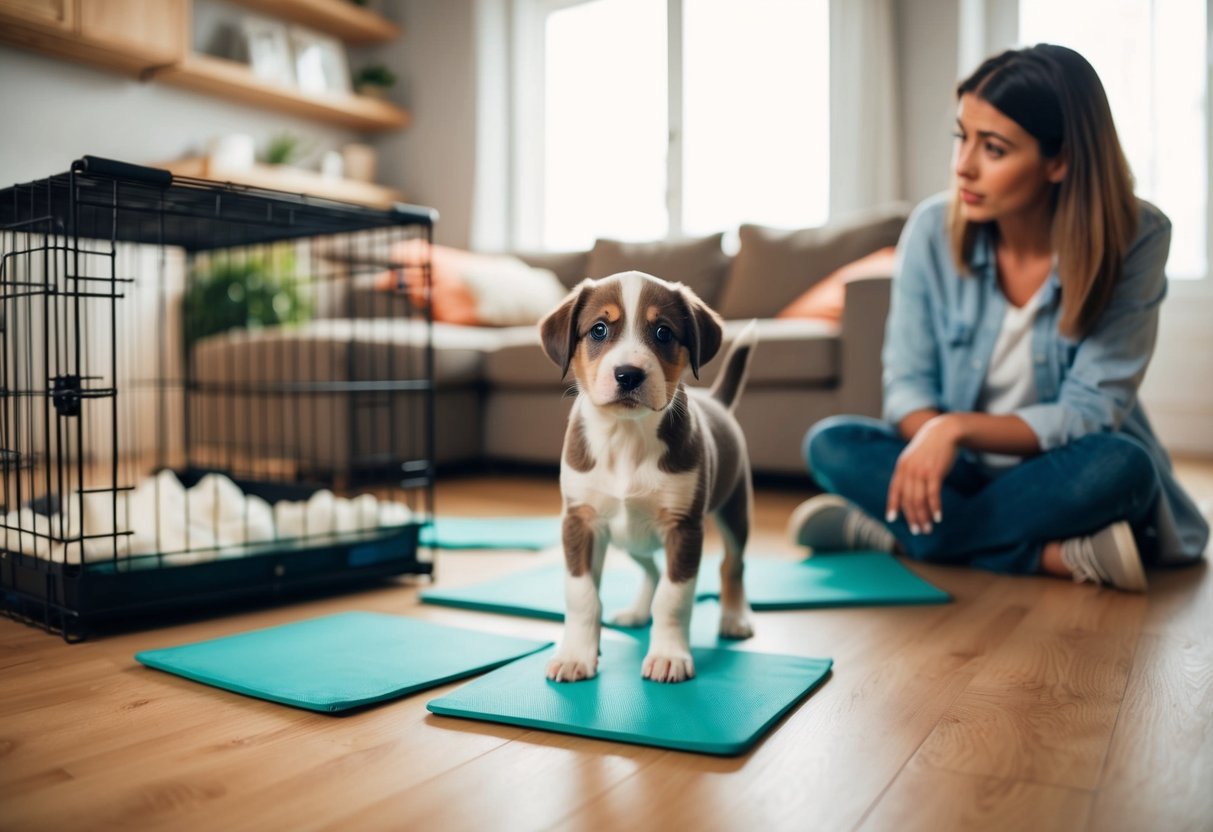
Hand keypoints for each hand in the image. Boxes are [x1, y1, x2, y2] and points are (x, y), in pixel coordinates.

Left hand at [887, 414, 959, 534]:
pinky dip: (935, 508)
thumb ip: (909, 473)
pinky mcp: (935, 472)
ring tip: (928, 528)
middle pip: (908, 500)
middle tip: (918, 531)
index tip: (891, 519)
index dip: (892, 505)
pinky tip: (938, 518)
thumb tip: (907, 493)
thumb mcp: (913, 459)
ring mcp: (921, 471)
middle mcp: (908, 471)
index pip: (894, 490)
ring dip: (923, 517)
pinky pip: (933, 494)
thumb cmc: (929, 448)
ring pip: (919, 500)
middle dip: (912, 518)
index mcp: (901, 468)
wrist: (943, 432)